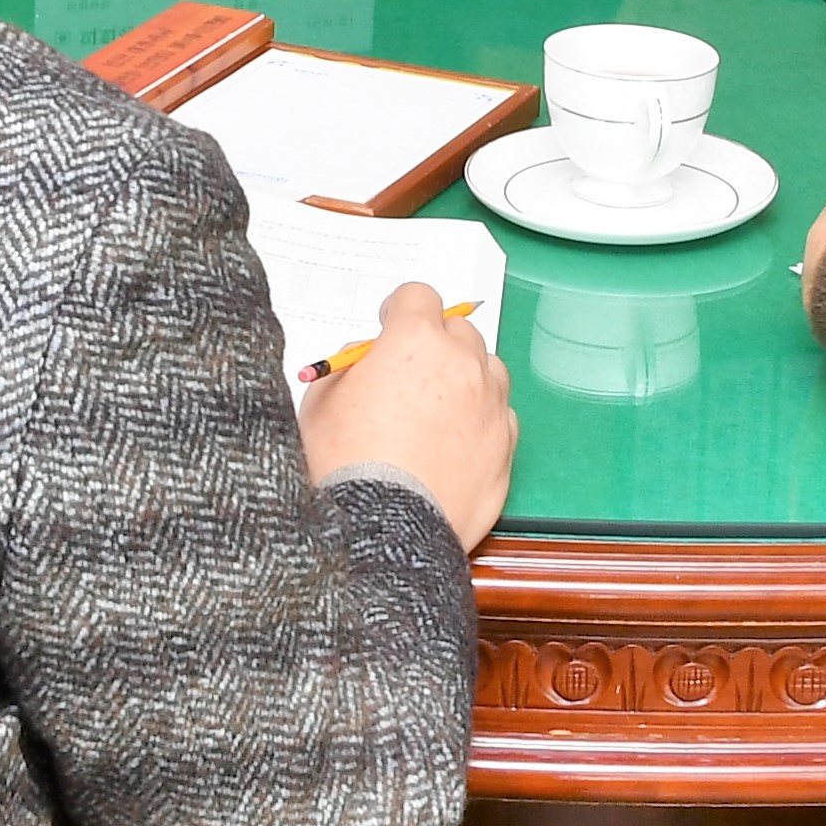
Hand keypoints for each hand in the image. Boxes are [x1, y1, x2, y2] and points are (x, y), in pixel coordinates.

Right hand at [299, 280, 514, 551]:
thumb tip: (365, 361)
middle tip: (410, 373)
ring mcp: (490, 405)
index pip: (419, 296)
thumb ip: (346, 367)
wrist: (381, 529)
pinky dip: (482, 420)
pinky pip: (500, 416)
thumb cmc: (343, 465)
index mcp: (415, 341)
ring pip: (489, 368)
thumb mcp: (320, 402)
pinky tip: (454, 443)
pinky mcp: (506, 447)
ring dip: (466, 377)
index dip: (400, 311)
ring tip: (436, 409)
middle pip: (460, 329)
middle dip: (436, 343)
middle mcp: (462, 364)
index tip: (389, 328)